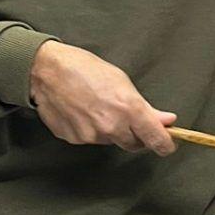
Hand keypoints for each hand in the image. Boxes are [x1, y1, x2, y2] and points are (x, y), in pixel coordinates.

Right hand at [28, 41, 176, 154]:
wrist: (46, 71)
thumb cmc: (85, 68)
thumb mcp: (122, 81)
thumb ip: (146, 108)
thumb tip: (167, 121)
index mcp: (129, 109)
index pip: (156, 140)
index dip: (166, 145)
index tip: (168, 145)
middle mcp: (111, 126)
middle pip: (134, 144)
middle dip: (136, 134)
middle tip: (127, 116)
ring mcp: (91, 135)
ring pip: (111, 140)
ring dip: (111, 130)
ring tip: (98, 106)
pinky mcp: (75, 139)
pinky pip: (91, 140)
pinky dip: (91, 129)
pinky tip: (83, 111)